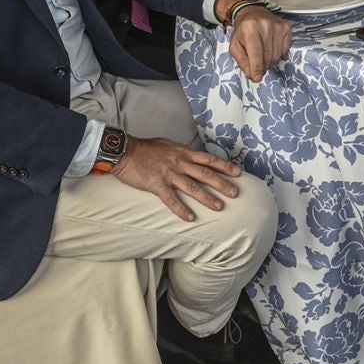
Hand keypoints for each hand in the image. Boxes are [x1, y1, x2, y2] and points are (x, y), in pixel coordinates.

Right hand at [111, 134, 243, 221]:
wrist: (125, 151)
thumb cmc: (146, 148)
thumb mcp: (169, 145)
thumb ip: (182, 153)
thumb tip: (193, 157)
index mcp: (184, 153)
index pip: (209, 159)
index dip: (225, 166)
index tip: (238, 173)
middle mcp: (180, 163)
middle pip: (206, 174)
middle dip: (222, 184)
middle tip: (235, 193)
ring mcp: (169, 174)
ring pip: (192, 187)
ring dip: (207, 198)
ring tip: (219, 207)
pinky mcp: (156, 185)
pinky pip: (171, 199)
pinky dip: (181, 209)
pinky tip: (190, 218)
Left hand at [227, 4, 291, 80]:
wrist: (253, 14)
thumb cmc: (243, 32)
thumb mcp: (235, 46)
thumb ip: (242, 61)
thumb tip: (252, 75)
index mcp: (250, 28)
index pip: (256, 53)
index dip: (257, 68)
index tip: (256, 78)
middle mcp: (265, 25)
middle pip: (267, 56)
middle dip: (262, 66)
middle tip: (258, 67)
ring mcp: (278, 26)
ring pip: (277, 55)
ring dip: (270, 62)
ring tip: (263, 57)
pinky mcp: (287, 28)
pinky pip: (284, 50)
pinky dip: (278, 54)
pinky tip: (271, 49)